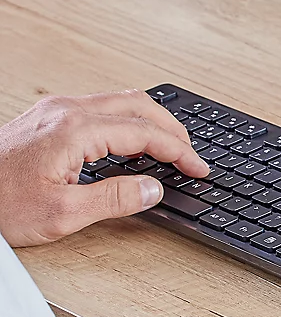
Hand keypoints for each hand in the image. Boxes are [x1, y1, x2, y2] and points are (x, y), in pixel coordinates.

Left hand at [0, 90, 208, 245]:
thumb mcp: (63, 214)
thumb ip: (116, 198)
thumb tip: (153, 188)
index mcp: (75, 130)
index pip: (145, 133)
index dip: (179, 152)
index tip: (199, 168)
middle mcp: (66, 111)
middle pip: (138, 105)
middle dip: (172, 129)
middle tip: (192, 154)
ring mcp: (54, 110)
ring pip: (120, 102)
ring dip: (151, 122)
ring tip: (170, 146)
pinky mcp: (46, 118)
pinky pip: (100, 108)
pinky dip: (128, 121)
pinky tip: (133, 140)